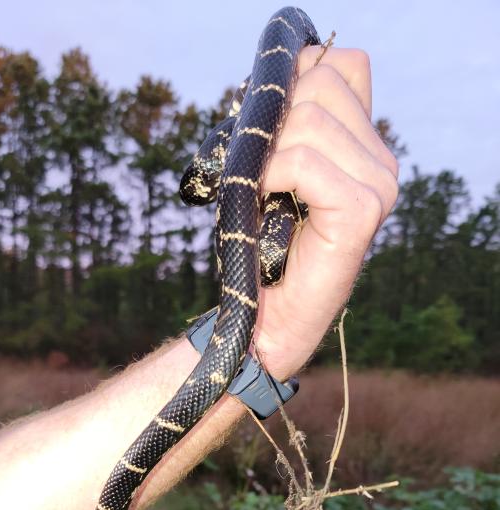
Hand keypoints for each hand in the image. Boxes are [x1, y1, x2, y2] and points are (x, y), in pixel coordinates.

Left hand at [253, 46, 398, 378]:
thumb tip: (268, 86)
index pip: (341, 67)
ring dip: (265, 153)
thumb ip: (284, 125)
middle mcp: (382, 162)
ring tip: (257, 194)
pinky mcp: (362, 211)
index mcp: (365, 147)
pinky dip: (268, 176)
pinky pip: (302, 161)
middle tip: (252, 169)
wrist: (267, 316)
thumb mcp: (269, 172)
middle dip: (271, 120)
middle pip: (322, 83)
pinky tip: (260, 202)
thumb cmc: (262, 246)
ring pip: (308, 119)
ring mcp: (378, 186)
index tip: (264, 127)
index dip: (295, 81)